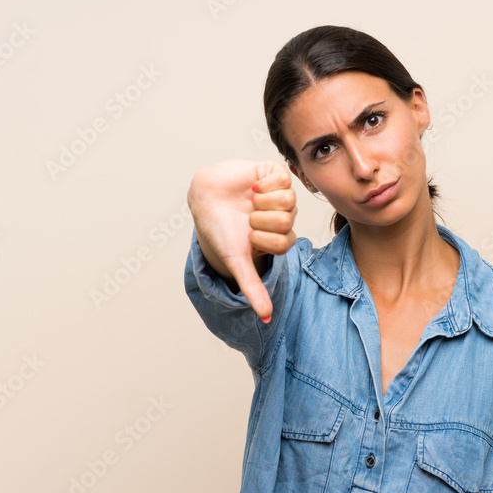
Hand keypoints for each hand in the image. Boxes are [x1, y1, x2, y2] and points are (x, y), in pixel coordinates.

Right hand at [187, 159, 297, 321]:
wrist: (203, 199)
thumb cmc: (220, 230)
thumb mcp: (236, 261)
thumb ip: (253, 288)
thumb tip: (266, 318)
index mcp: (279, 237)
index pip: (287, 243)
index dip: (264, 240)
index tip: (249, 236)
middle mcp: (283, 216)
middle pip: (287, 221)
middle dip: (261, 221)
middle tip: (248, 218)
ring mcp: (280, 195)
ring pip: (288, 201)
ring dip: (262, 203)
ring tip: (249, 202)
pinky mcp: (275, 174)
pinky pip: (284, 179)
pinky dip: (264, 184)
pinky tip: (252, 187)